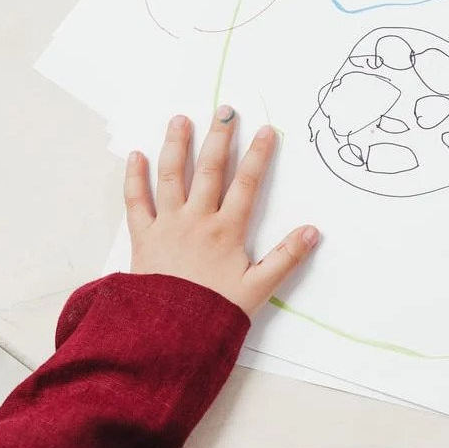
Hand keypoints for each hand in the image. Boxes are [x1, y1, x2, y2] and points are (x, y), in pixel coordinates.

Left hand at [124, 108, 318, 316]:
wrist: (165, 336)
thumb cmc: (213, 313)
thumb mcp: (258, 289)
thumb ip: (286, 258)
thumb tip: (313, 231)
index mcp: (226, 231)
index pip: (247, 184)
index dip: (259, 155)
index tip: (267, 130)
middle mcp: (197, 220)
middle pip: (210, 170)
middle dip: (220, 138)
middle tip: (225, 111)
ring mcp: (167, 225)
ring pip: (172, 177)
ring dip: (177, 146)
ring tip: (181, 119)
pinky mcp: (143, 237)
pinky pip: (136, 202)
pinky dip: (135, 178)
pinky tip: (136, 156)